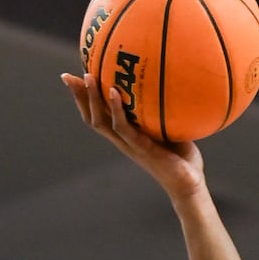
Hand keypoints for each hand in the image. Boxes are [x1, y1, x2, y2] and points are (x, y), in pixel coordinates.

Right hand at [61, 72, 206, 200]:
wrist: (191, 183)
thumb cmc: (182, 157)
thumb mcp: (171, 128)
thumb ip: (164, 111)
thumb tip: (169, 83)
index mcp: (126, 135)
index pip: (99, 115)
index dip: (84, 99)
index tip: (75, 77)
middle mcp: (123, 140)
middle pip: (91, 117)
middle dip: (78, 97)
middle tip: (68, 76)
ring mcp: (130, 145)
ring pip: (101, 121)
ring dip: (91, 99)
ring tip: (88, 77)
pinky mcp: (142, 148)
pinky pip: (123, 128)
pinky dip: (115, 110)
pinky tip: (112, 92)